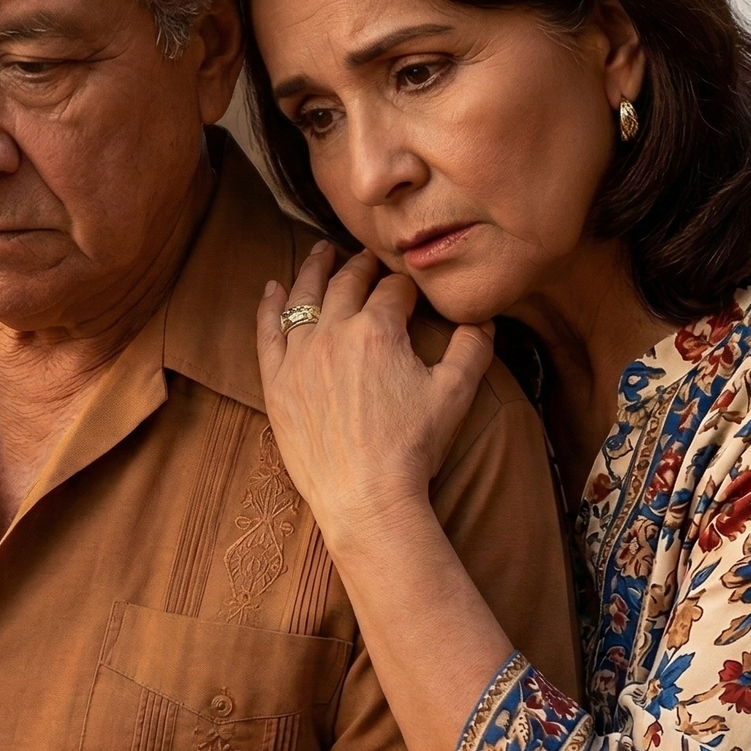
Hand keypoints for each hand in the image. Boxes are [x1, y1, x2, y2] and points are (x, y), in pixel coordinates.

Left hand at [256, 243, 494, 547]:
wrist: (366, 498)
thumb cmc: (412, 449)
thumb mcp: (455, 395)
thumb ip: (472, 349)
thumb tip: (483, 319)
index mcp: (378, 331)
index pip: (392, 289)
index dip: (404, 283)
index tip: (407, 282)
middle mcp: (334, 333)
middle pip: (346, 282)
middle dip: (360, 264)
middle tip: (366, 254)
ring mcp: (300, 356)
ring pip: (303, 297)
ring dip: (314, 270)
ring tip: (321, 252)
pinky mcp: (277, 382)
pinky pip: (267, 332)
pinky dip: (268, 306)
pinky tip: (272, 288)